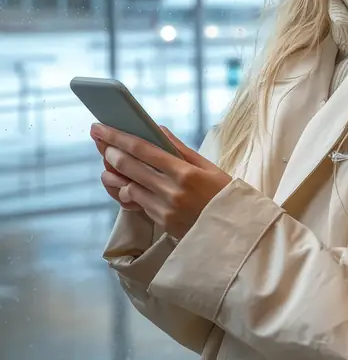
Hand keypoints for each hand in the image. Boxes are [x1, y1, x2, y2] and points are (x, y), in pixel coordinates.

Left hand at [90, 123, 231, 238]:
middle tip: (98, 140)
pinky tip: (123, 184)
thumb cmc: (224, 195)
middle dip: (110, 151)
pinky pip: (138, 204)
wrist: (236, 232)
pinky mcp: (162, 223)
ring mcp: (165, 210)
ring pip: (128, 187)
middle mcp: (172, 191)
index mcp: (185, 172)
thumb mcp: (209, 167)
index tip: (101, 127)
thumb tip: (158, 130)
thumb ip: (180, 149)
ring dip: (114, 175)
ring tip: (107, 166)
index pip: (143, 149)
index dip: (118, 137)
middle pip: (129, 166)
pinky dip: (128, 192)